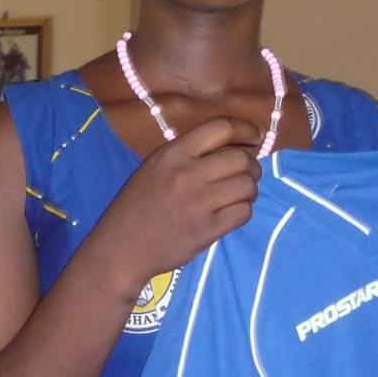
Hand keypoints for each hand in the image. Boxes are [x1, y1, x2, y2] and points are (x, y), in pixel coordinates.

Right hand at [97, 116, 264, 292]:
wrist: (121, 248)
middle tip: (249, 173)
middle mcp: (187, 174)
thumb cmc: (138, 205)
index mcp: (173, 153)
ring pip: (247, 186)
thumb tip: (233, 145)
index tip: (255, 138)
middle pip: (241, 158)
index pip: (221, 128)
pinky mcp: (207, 229)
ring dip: (250, 189)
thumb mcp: (155, 167)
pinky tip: (232, 212)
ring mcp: (199, 203)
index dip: (246, 130)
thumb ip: (188, 154)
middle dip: (252, 165)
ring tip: (240, 194)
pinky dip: (244, 210)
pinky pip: (244, 212)